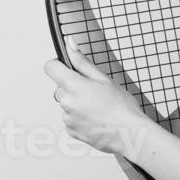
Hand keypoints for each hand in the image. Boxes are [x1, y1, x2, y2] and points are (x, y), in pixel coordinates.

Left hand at [43, 38, 151, 157]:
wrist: (129, 135)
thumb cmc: (121, 107)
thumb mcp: (103, 78)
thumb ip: (82, 61)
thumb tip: (70, 44)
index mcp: (73, 85)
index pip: (50, 67)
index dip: (58, 64)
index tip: (67, 67)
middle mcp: (66, 102)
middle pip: (60, 87)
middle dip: (72, 86)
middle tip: (94, 91)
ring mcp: (67, 118)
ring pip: (66, 103)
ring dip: (77, 103)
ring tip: (98, 107)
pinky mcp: (71, 130)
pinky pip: (71, 118)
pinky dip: (79, 117)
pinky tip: (95, 118)